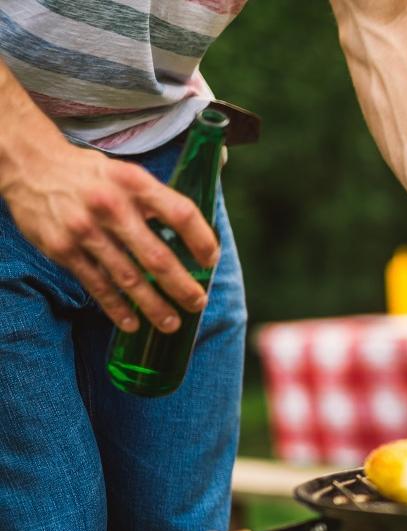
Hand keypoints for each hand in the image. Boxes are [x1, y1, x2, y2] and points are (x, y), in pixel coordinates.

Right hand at [1, 140, 218, 332]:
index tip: (211, 260)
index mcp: (135, 183)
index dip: (201, 240)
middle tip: (198, 303)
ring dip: (153, 305)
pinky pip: (96, 284)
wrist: (30, 166)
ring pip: (127, 278)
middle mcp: (112, 207)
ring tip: (171, 323)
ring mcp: (85, 230)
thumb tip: (205, 211)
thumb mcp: (128, 172)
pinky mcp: (62, 249)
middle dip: (181, 286)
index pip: (180, 213)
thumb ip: (161, 196)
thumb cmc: (91, 175)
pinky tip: (132, 323)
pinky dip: (116, 307)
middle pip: (156, 257)